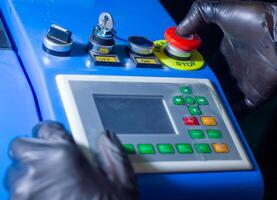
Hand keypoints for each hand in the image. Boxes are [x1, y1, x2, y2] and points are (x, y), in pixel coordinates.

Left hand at [5, 121, 137, 199]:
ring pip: (16, 172)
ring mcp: (23, 192)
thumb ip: (113, 153)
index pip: (46, 128)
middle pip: (23, 146)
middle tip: (55, 166)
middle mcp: (37, 169)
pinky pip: (16, 194)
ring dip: (30, 176)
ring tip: (52, 188)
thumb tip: (106, 138)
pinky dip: (29, 194)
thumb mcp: (123, 183)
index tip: (58, 142)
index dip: (54, 135)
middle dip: (37, 153)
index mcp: (63, 155)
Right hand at [177, 0, 276, 107]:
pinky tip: (216, 115)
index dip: (192, 67)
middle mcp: (234, 66)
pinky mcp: (255, 94)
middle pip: (212, 81)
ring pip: (223, 96)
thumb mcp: (222, 10)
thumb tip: (179, 29)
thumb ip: (199, 14)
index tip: (179, 72)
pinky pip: (240, 109)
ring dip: (211, 101)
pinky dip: (229, 113)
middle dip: (199, 87)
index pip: (204, 62)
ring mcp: (244, 81)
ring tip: (195, 107)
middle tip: (184, 93)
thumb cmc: (256, 21)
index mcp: (225, 49)